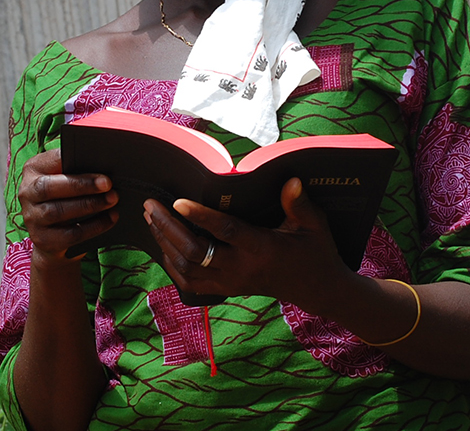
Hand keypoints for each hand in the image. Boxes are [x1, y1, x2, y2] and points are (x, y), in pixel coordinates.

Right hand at [18, 149, 117, 269]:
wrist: (53, 236)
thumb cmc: (66, 196)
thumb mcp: (66, 177)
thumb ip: (77, 168)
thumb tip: (103, 164)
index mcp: (33, 169)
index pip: (51, 160)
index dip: (73, 159)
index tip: (98, 160)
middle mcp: (27, 193)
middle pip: (49, 187)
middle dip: (81, 185)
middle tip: (108, 184)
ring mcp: (32, 218)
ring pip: (58, 211)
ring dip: (89, 205)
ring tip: (112, 199)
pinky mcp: (43, 240)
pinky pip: (70, 234)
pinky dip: (94, 226)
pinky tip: (110, 218)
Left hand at [143, 178, 346, 307]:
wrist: (318, 289)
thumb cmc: (315, 251)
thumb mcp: (314, 225)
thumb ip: (299, 204)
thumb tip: (291, 180)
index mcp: (262, 249)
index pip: (225, 232)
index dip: (200, 216)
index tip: (177, 200)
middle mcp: (242, 269)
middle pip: (195, 252)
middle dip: (168, 228)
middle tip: (151, 205)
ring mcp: (232, 282)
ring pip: (187, 268)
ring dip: (165, 243)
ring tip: (152, 218)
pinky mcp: (227, 289)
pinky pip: (191, 282)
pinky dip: (172, 265)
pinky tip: (163, 245)